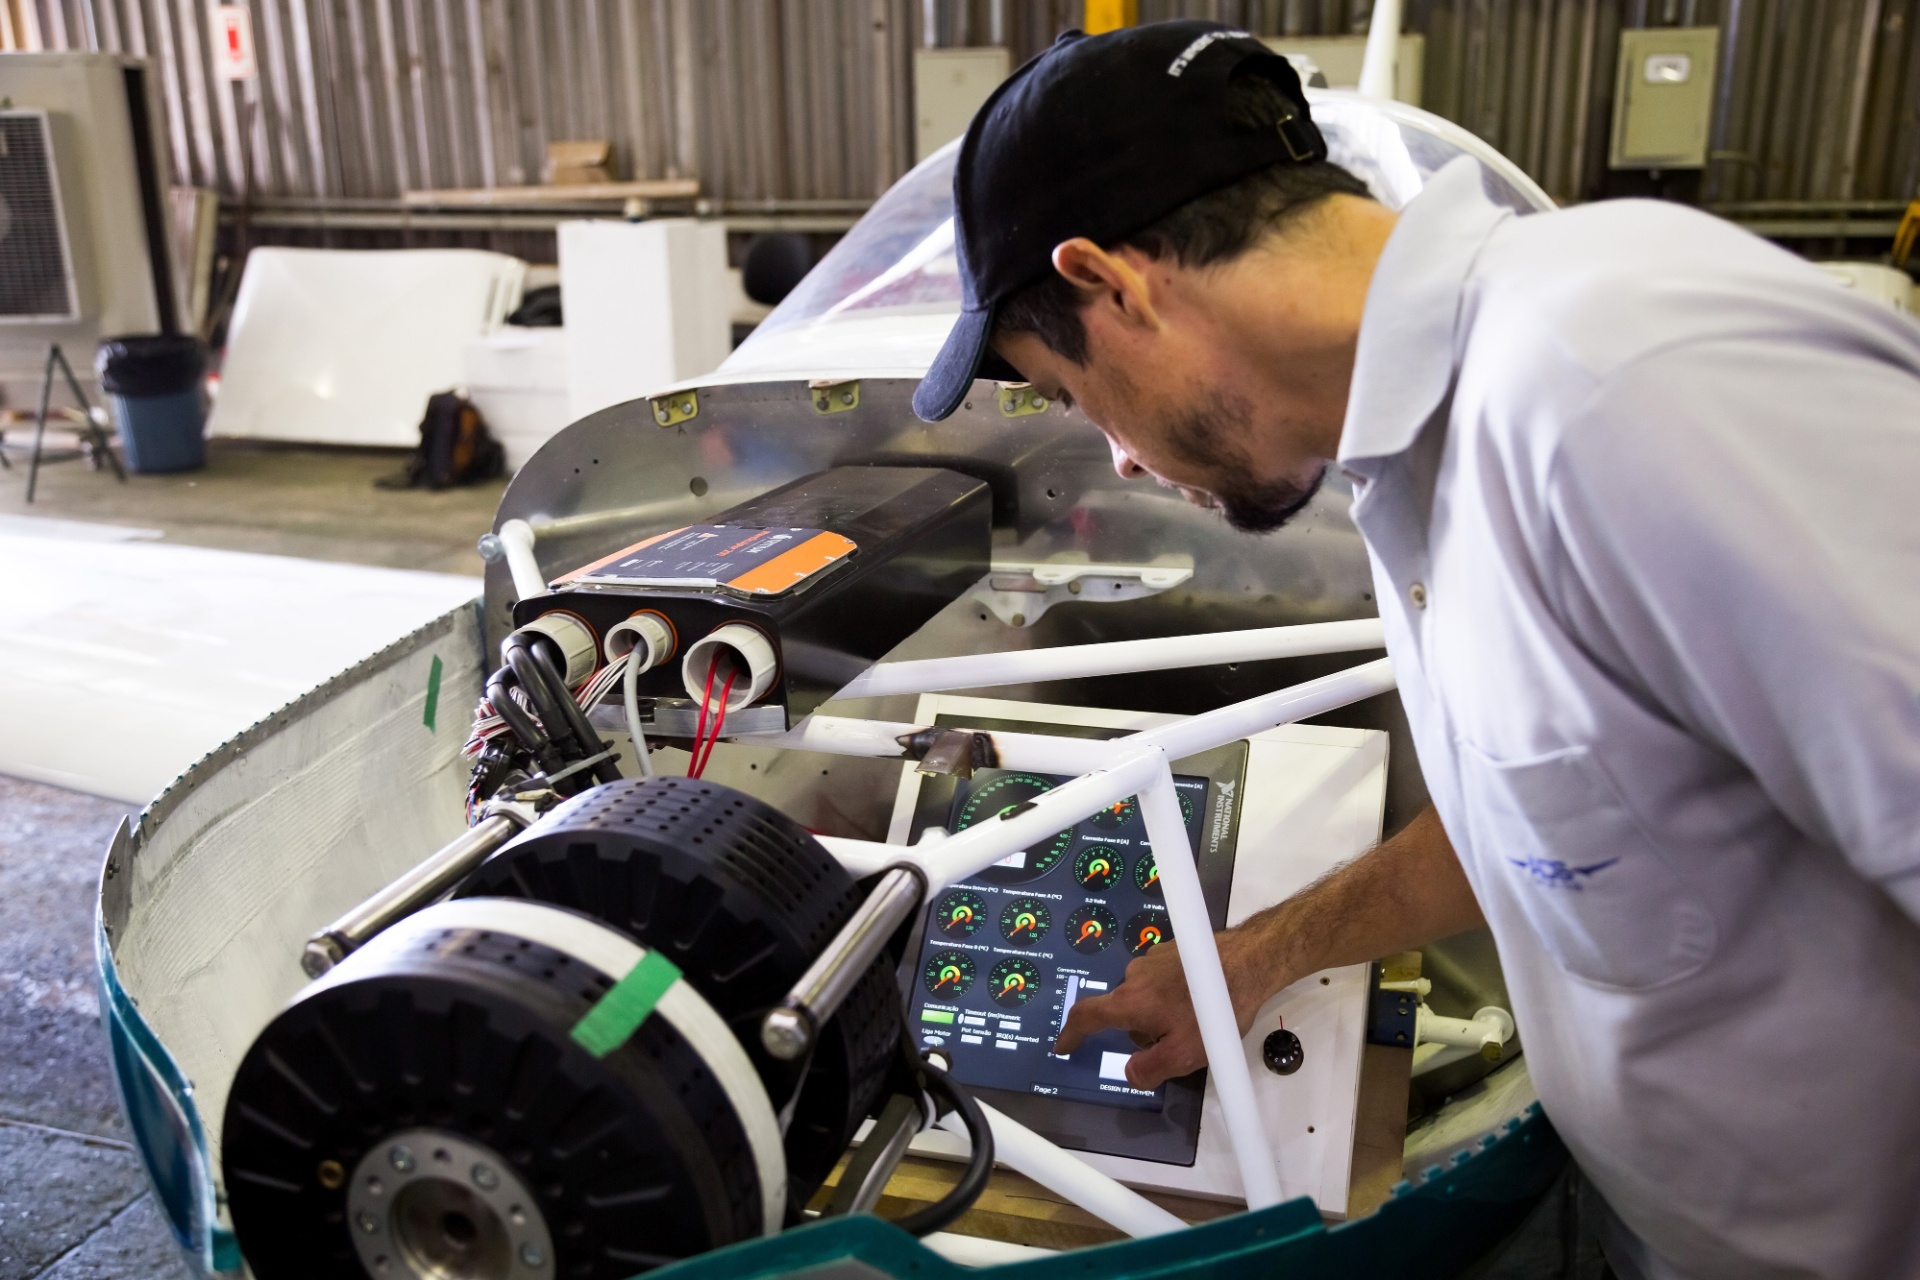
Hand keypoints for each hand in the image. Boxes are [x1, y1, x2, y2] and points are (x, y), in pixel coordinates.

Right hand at [1052, 927, 1283, 1089]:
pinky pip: (1158, 980)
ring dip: (1158, 1012)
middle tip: (1174, 1044)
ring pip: (1143, 996)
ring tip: (1195, 1021)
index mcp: (1130, 1001)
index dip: (1071, 1034)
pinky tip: (1200, 1000)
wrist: (1250, 961)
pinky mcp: (1172, 950)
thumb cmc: (1214, 1010)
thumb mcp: (1184, 1055)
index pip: (1086, 1016)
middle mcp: (1133, 975)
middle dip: (1140, 1031)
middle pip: (1122, 1010)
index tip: (1063, 1046)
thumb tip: (1130, 1072)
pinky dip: (1170, 995)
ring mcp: (1152, 959)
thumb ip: (1150, 1070)